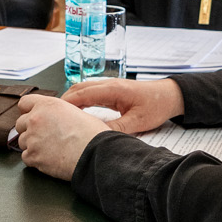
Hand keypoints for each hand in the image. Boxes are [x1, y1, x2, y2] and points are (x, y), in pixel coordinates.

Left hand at [14, 96, 109, 182]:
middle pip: (20, 123)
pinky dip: (35, 160)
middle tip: (44, 136)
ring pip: (22, 142)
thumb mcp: (76, 112)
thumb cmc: (92, 134)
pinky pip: (26, 158)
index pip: (24, 103)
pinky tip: (49, 159)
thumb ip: (59, 113)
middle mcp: (36, 119)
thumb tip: (56, 119)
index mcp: (47, 105)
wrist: (94, 153)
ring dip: (32, 145)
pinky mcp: (33, 156)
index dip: (28, 111)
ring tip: (50, 150)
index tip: (31, 117)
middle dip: (30, 130)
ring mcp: (32, 138)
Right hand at [61, 78, 183, 135]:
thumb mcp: (137, 122)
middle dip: (63, 101)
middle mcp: (109, 84)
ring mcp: (109, 86)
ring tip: (60, 116)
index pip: (83, 94)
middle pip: (78, 88)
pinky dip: (80, 100)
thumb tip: (97, 136)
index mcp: (113, 90)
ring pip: (83, 89)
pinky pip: (90, 92)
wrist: (169, 95)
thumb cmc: (156, 105)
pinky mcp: (111, 90)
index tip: (54, 114)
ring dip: (71, 100)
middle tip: (51, 116)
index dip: (66, 103)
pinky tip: (76, 112)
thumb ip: (116, 129)